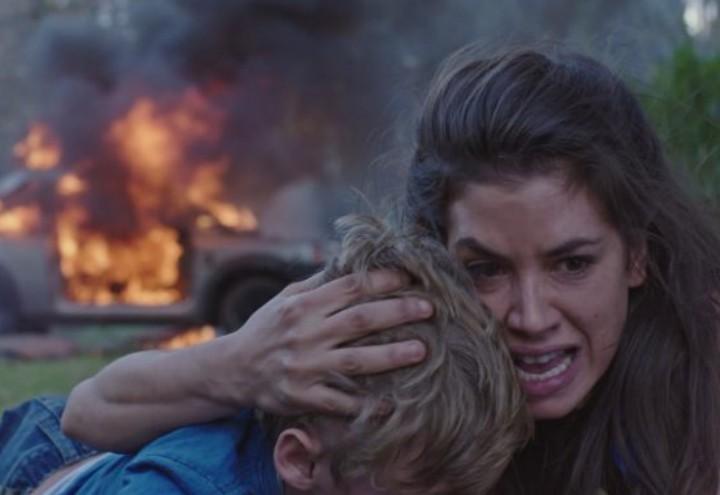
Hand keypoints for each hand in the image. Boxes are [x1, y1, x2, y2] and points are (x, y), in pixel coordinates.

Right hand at [208, 270, 431, 415]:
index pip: (350, 287)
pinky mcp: (303, 396)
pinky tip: (393, 404)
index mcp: (303, 305)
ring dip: (392, 355)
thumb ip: (318, 283)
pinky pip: (340, 402)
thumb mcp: (285, 298)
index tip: (410, 277)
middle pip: (360, 320)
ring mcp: (305, 367)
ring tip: (422, 350)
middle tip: (429, 308)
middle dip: (397, 311)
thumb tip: (350, 262)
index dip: (382, 280)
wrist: (233, 369)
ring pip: (356, 360)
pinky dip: (366, 404)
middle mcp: (306, 333)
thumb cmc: (267, 328)